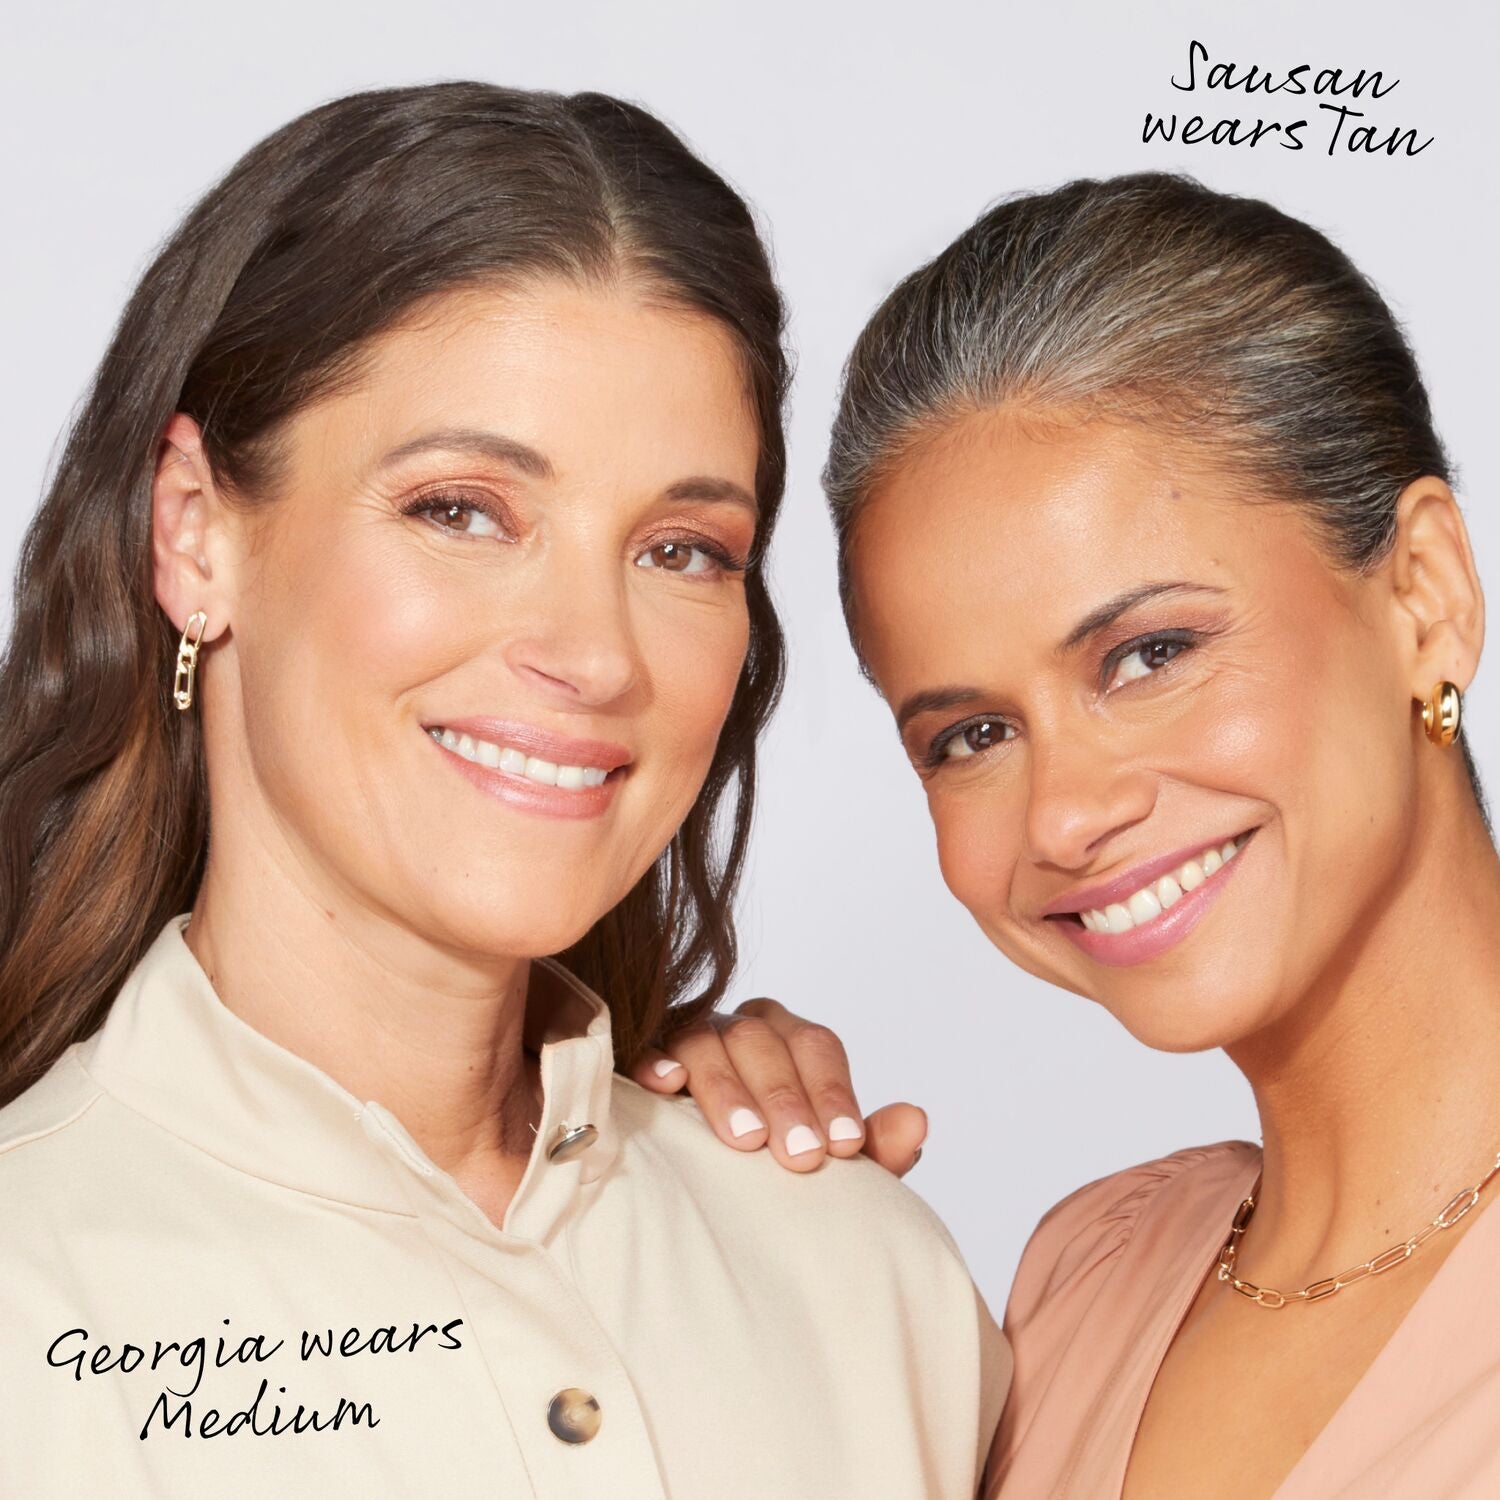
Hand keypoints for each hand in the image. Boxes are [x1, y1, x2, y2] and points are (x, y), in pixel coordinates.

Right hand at [628, 997, 927, 1175]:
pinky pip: (648, 1048)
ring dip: (728, 1088)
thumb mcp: (826, 1158)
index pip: (818, 1047)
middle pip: (764, 1041)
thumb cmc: (776, 1159)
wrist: (711, 1174)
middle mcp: (742, 1027)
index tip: (844, 1146)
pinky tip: (664, 1087)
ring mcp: (690, 1035)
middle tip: (800, 1156)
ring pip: (708, 1041)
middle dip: (785, 1098)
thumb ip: (874, 1146)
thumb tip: (916, 1121)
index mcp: (791, 1038)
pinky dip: (657, 1062)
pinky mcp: (645, 1055)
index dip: (832, 1093)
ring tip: (744, 1139)